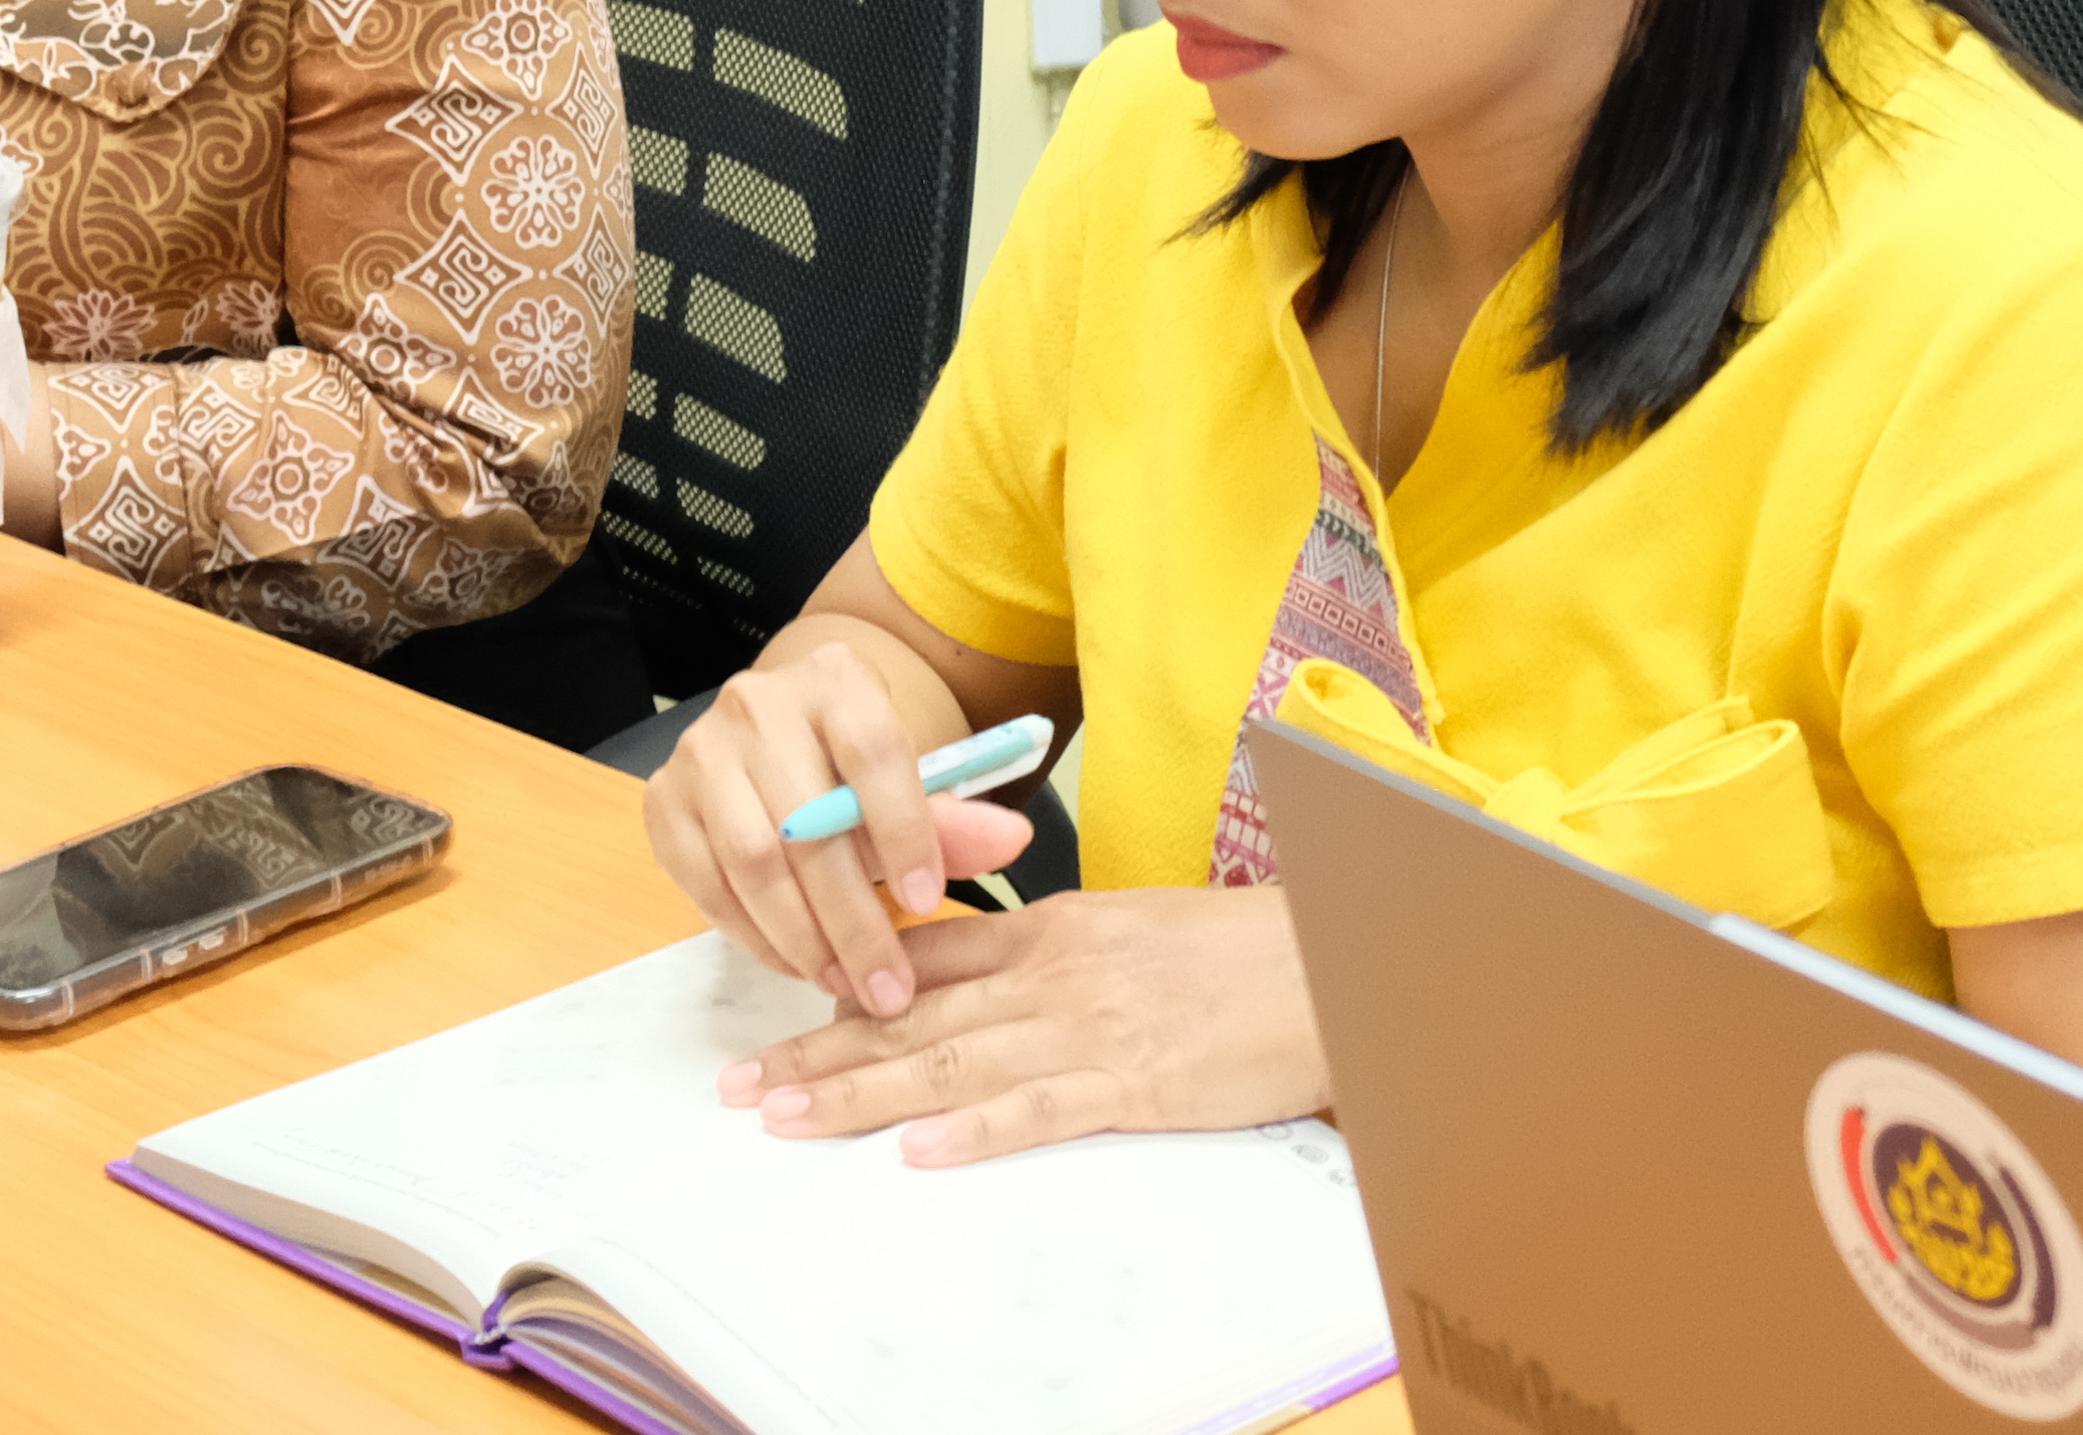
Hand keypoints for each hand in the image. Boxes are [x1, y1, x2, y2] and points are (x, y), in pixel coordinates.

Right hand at [645, 643, 1036, 1021]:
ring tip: (844, 983)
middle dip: (852, 921)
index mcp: (834, 682)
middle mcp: (757, 704)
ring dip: (801, 938)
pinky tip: (796, 962)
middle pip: (806, 823)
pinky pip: (706, 884)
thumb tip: (1012, 842)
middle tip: (888, 989)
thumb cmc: (857, 766)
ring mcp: (700, 751)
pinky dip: (752, 936)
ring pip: (751, 859)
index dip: (903, 831)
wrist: (786, 732)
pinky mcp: (664, 801)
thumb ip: (955, 820)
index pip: (872, 750)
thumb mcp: (913, 781)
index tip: (927, 905)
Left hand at [718, 884, 1331, 1164]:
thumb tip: (980, 980)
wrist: (1338, 964)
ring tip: (790, 1117)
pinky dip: (977, 1131)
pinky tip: (919, 1151)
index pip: (924, 954)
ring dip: (862, 1092)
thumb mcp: (1128, 931)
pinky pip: (1041, 1109)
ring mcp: (1092, 1026)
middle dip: (820, 1050)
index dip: (844, 985)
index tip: (780, 1013)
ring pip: (952, 1060)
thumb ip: (1051, 955)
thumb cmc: (1241, 955)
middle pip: (912, 1013)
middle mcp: (1053, 972)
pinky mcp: (1139, 1081)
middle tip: (744, 1084)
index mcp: (1052, 931)